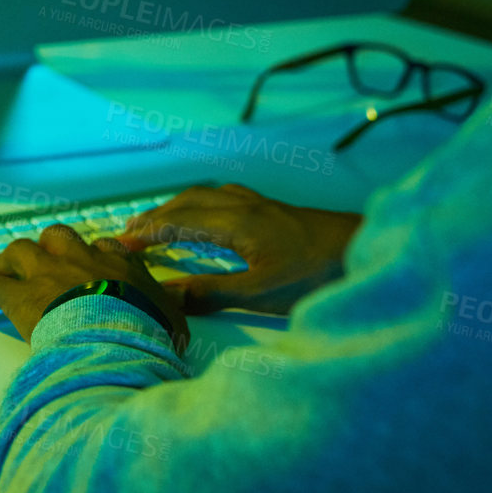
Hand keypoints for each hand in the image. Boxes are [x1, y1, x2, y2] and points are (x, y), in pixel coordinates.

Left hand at [0, 225, 187, 351]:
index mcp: (119, 265)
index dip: (92, 255)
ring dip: (8, 260)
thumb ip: (168, 318)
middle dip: (45, 248)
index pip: (104, 248)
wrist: (116, 336)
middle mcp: (79, 260)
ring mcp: (46, 274)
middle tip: (37, 261)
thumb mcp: (173, 324)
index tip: (89, 263)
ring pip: (19, 251)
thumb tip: (177, 331)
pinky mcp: (16, 295)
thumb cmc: (146, 334)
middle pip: (57, 238)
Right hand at [118, 184, 360, 314]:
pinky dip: (198, 203)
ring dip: (173, 208)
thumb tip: (166, 296)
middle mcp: (244, 206)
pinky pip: (222, 196)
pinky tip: (204, 213)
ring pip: (203, 196)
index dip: (145, 234)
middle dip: (152, 218)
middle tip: (125, 237)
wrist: (373, 251)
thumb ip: (212, 293)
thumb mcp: (263, 293)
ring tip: (154, 224)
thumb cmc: (321, 274)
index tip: (118, 246)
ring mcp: (260, 204)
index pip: (176, 223)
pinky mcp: (274, 209)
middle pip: (185, 204)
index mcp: (236, 224)